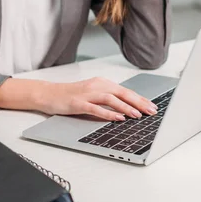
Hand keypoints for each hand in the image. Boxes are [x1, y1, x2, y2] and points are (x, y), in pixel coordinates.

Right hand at [37, 77, 157, 121]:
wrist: (48, 94)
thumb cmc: (71, 96)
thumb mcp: (92, 94)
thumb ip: (108, 98)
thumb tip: (126, 108)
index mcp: (102, 83)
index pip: (125, 91)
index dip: (140, 99)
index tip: (152, 106)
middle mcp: (96, 86)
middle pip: (122, 93)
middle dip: (139, 102)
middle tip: (151, 111)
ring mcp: (87, 94)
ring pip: (111, 99)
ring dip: (126, 107)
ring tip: (138, 115)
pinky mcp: (78, 103)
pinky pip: (96, 108)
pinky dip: (108, 113)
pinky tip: (118, 118)